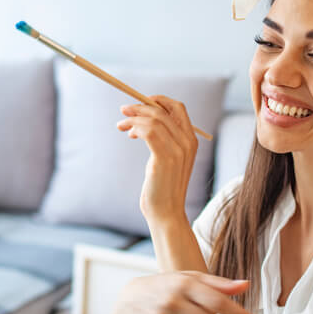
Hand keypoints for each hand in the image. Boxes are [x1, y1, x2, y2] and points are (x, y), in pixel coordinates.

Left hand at [117, 95, 198, 225]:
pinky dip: (135, 128)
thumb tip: (143, 120)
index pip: (178, 108)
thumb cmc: (162, 187)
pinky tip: (129, 135)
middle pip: (163, 111)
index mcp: (191, 141)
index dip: (159, 100)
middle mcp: (187, 142)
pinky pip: (148, 131)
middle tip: (123, 110)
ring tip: (121, 126)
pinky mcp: (164, 158)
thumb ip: (163, 140)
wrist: (166, 213)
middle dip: (140, 107)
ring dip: (133, 118)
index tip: (142, 101)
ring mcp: (178, 150)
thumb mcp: (166, 159)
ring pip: (153, 119)